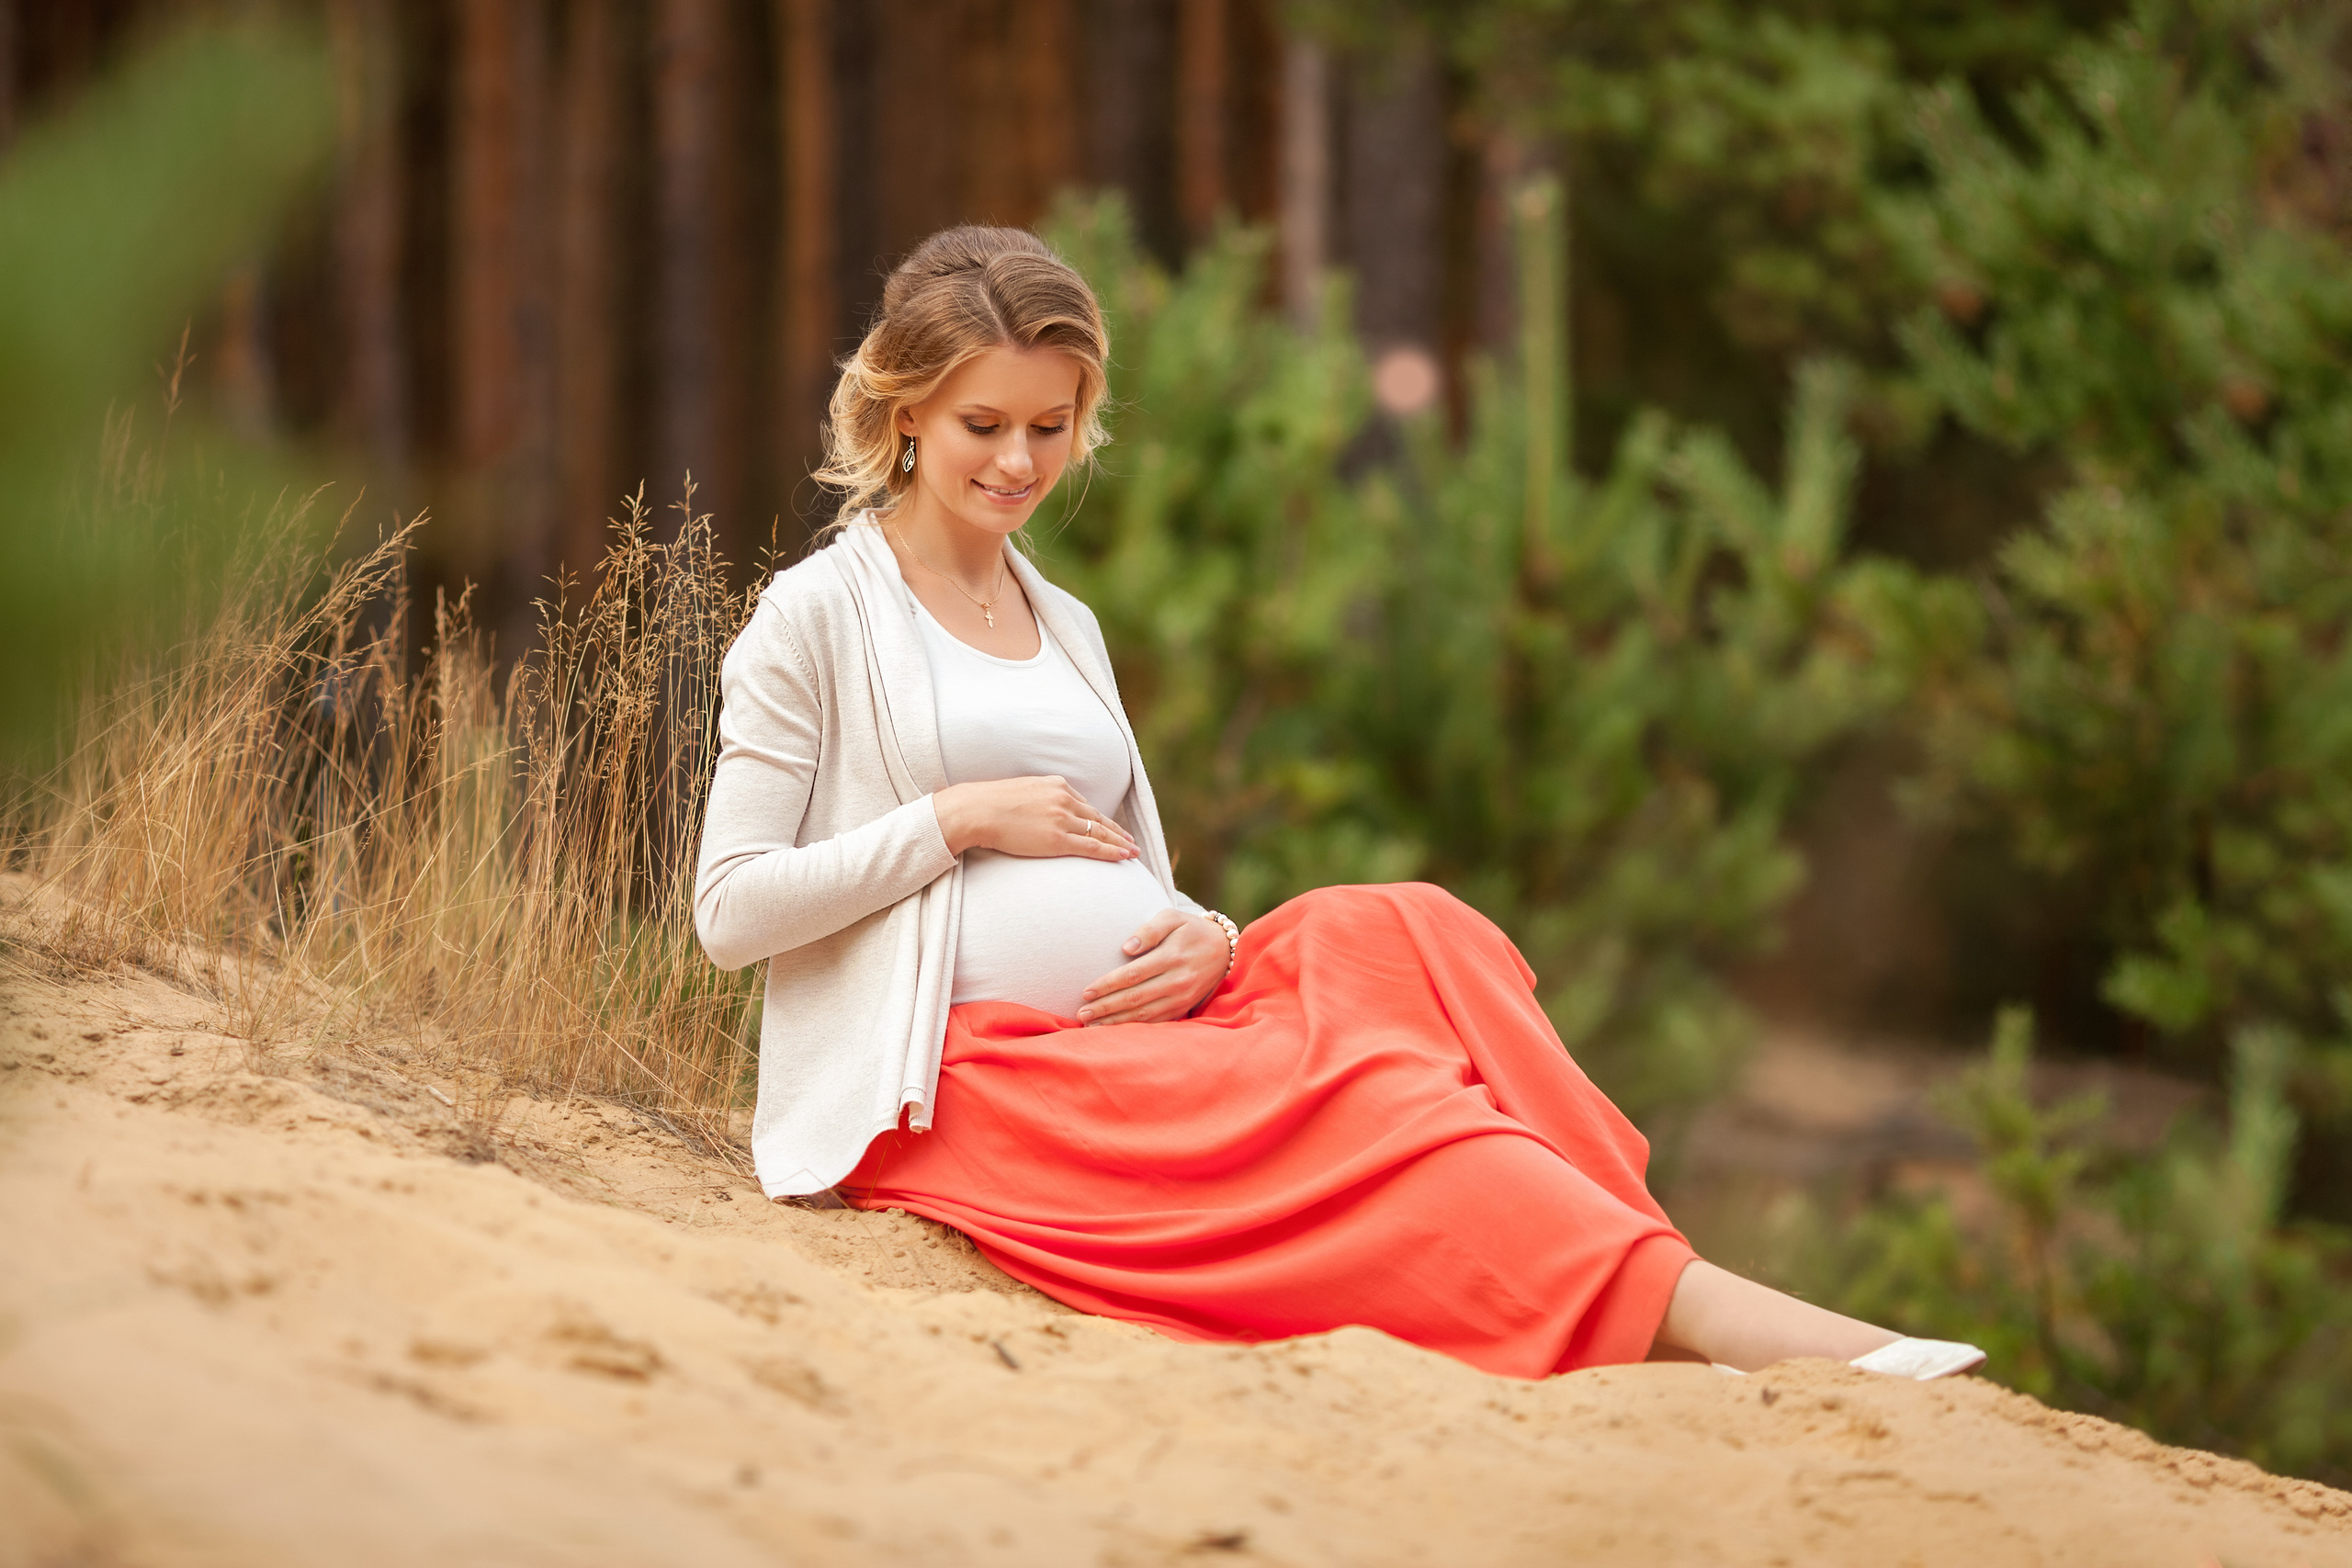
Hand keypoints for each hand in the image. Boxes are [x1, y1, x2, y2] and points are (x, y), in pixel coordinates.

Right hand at [932, 775, 1138, 860]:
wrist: (977, 810)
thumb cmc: (989, 804)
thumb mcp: (1021, 792)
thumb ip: (1037, 800)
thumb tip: (1040, 813)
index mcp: (1056, 786)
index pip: (1084, 805)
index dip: (1100, 820)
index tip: (1110, 828)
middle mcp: (1064, 799)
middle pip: (1098, 819)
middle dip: (1116, 831)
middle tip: (1131, 841)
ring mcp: (1062, 819)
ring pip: (1099, 832)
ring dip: (1119, 843)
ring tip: (1132, 852)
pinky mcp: (1057, 839)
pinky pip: (1091, 846)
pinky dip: (1111, 851)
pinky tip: (1124, 856)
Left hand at [1077, 910, 1227, 1025]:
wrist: (1224, 949)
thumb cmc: (1191, 930)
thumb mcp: (1172, 917)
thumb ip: (1149, 930)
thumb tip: (1126, 948)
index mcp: (1172, 957)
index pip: (1133, 974)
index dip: (1108, 984)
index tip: (1086, 991)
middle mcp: (1177, 981)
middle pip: (1135, 998)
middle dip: (1106, 1007)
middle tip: (1082, 1013)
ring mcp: (1182, 998)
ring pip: (1144, 1015)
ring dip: (1116, 1022)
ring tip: (1091, 1024)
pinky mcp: (1183, 1008)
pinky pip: (1156, 1022)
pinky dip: (1134, 1028)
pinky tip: (1115, 1029)